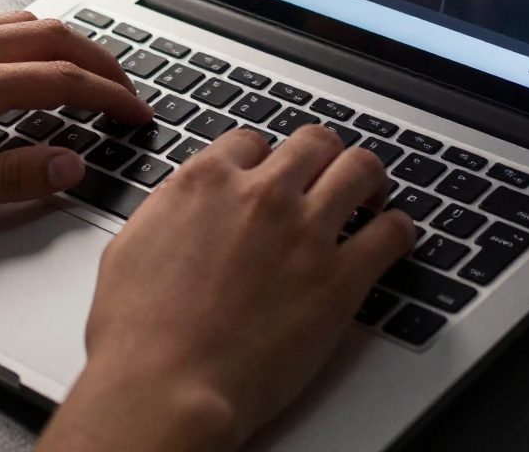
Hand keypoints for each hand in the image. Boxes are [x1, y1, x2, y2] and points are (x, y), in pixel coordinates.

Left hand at [0, 12, 152, 237]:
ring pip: (24, 19)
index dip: (112, 97)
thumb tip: (70, 165)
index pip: (64, 81)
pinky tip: (26, 54)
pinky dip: (28, 32)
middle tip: (128, 89)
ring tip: (90, 70)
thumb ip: (10, 180)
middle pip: (54, 37)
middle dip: (103, 61)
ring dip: (68, 41)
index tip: (138, 113)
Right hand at [38, 126, 416, 451]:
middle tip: (328, 174)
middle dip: (322, 155)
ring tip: (371, 193)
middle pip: (314, 142)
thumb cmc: (137, 335)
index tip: (271, 175)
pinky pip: (391, 232)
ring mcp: (305, 232)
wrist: (165, 388)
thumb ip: (168, 210)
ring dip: (368, 177)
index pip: (253, 141)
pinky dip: (397, 228)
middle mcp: (261, 195)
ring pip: (360, 168)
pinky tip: (392, 235)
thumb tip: (183, 203)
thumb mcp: (131, 246)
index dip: (264, 159)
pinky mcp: (341, 278)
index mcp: (207, 182)